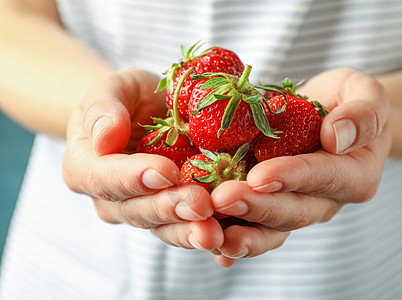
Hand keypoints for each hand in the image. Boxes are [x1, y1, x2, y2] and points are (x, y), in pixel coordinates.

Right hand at [63, 69, 222, 250]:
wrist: (146, 114)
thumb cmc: (128, 99)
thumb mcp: (114, 89)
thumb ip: (103, 108)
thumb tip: (105, 137)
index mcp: (86, 167)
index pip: (105, 177)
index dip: (134, 178)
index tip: (165, 172)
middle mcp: (110, 198)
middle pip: (136, 210)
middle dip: (169, 208)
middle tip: (200, 205)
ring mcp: (140, 209)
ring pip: (161, 226)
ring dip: (188, 230)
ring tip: (214, 233)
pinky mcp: (169, 213)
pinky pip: (184, 227)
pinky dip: (202, 232)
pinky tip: (225, 236)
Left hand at [210, 68, 391, 266]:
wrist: (331, 117)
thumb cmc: (347, 100)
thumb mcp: (365, 91)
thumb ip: (364, 112)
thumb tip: (336, 136)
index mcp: (355, 174)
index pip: (323, 177)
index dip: (291, 178)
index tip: (259, 177)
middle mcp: (325, 200)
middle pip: (292, 211)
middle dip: (257, 208)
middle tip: (222, 200)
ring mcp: (297, 207)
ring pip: (271, 229)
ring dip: (241, 233)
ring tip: (209, 233)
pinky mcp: (273, 206)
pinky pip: (254, 228)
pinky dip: (232, 237)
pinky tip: (209, 244)